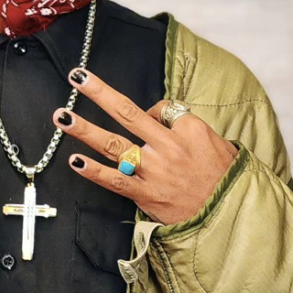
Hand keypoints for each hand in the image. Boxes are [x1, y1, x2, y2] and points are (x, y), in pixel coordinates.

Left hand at [53, 67, 238, 226]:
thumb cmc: (226, 179)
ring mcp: (154, 171)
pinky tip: (74, 160)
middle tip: (76, 77)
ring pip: (113, 144)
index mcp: (188, 129)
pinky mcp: (146, 195)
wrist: (231, 215)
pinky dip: (93, 171)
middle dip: (99, 93)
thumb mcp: (218, 143)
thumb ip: (188, 128)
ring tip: (61, 116)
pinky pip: (115, 180)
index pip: (159, 110)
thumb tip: (162, 117)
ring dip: (85, 129)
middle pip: (127, 113)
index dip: (153, 114)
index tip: (155, 122)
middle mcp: (167, 146)